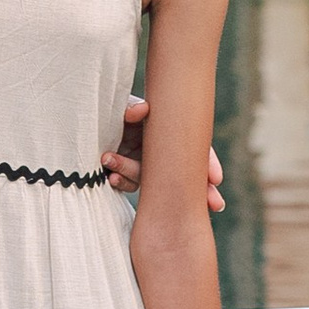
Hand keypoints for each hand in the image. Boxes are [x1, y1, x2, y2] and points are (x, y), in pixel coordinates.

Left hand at [102, 96, 224, 213]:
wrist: (91, 119)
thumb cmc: (115, 108)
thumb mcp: (125, 104)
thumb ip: (132, 107)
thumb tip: (143, 110)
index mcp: (168, 135)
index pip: (195, 150)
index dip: (208, 163)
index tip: (216, 178)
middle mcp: (160, 153)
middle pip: (186, 175)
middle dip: (202, 191)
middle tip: (217, 204)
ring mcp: (144, 166)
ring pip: (151, 181)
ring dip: (132, 173)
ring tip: (110, 159)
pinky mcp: (125, 176)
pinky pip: (128, 185)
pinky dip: (121, 182)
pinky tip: (111, 178)